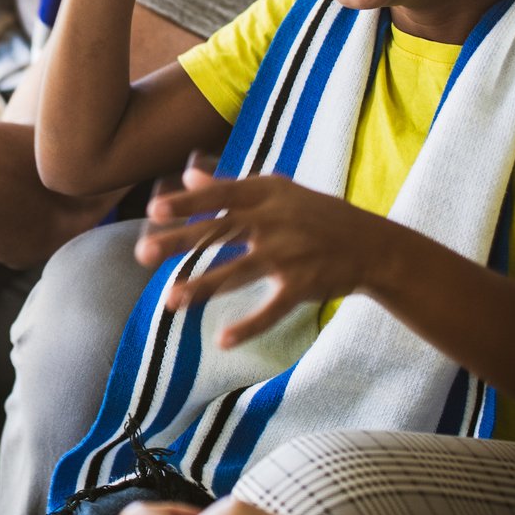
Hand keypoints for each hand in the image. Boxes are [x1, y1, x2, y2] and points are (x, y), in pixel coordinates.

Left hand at [136, 167, 405, 345]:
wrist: (373, 245)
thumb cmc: (316, 214)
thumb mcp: (278, 191)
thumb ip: (230, 186)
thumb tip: (187, 173)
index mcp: (265, 195)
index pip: (219, 196)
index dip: (187, 203)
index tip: (154, 209)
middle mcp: (273, 222)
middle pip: (219, 232)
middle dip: (180, 243)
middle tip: (142, 253)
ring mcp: (288, 255)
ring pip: (237, 273)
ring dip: (202, 288)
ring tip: (170, 302)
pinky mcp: (302, 286)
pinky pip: (271, 310)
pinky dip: (249, 327)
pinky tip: (223, 341)